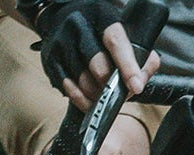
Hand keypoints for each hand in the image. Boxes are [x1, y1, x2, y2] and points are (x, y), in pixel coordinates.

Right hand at [37, 0, 159, 109]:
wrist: (61, 16)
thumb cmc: (98, 31)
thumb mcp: (122, 34)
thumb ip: (141, 57)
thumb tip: (143, 78)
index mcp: (101, 16)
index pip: (116, 43)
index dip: (128, 67)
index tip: (136, 87)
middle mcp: (78, 26)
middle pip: (99, 68)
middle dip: (111, 87)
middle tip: (116, 91)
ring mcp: (61, 42)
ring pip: (84, 82)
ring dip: (97, 96)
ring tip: (101, 93)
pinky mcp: (50, 58)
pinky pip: (69, 90)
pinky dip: (82, 100)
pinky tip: (87, 97)